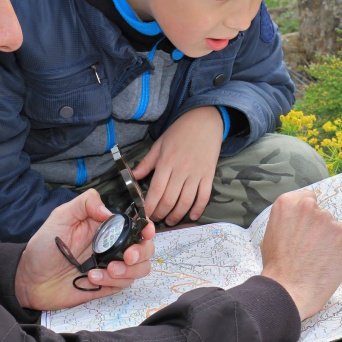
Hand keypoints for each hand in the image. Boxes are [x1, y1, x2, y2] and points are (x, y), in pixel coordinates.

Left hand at [14, 189, 155, 310]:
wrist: (29, 280)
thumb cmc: (43, 246)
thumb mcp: (61, 217)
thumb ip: (85, 204)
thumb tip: (110, 211)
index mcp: (105, 227)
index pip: (136, 225)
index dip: (146, 228)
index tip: (146, 232)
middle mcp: (112, 246)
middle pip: (145, 248)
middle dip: (142, 252)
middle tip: (127, 256)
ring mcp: (111, 266)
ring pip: (140, 268)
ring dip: (128, 270)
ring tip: (105, 270)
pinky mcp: (106, 286)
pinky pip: (123, 285)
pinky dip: (112, 282)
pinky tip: (92, 278)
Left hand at [133, 106, 222, 225]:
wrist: (205, 120)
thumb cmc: (180, 131)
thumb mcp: (160, 144)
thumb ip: (147, 162)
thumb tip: (133, 176)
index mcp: (166, 162)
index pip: (156, 190)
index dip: (149, 206)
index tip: (144, 215)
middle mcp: (181, 170)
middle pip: (169, 199)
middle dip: (160, 213)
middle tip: (155, 219)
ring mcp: (196, 174)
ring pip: (186, 201)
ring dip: (177, 215)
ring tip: (170, 221)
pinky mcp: (209, 175)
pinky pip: (204, 196)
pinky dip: (198, 209)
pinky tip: (192, 216)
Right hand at [259, 189, 341, 319]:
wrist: (289, 289)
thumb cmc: (277, 266)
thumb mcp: (271, 233)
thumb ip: (288, 219)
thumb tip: (299, 220)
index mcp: (287, 203)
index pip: (307, 197)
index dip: (306, 215)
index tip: (305, 227)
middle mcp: (308, 206)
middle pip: (321, 212)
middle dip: (318, 227)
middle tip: (309, 247)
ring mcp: (327, 219)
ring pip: (332, 226)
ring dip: (328, 238)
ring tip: (316, 258)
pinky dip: (338, 249)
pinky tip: (326, 262)